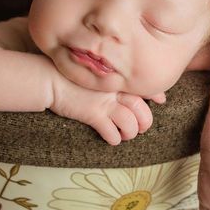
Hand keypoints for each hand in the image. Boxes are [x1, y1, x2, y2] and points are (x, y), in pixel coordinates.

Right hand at [50, 77, 164, 144]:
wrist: (49, 77)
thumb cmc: (69, 73)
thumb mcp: (92, 70)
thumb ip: (108, 76)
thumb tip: (125, 82)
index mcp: (116, 78)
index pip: (145, 86)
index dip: (155, 95)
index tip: (161, 100)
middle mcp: (115, 90)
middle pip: (143, 109)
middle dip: (144, 122)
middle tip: (140, 127)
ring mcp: (105, 102)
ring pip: (130, 124)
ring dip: (130, 133)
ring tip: (124, 135)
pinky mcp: (93, 114)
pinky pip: (111, 132)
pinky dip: (113, 139)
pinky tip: (110, 138)